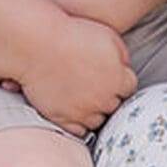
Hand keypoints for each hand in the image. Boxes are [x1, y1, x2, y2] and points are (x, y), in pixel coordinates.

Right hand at [15, 13, 136, 136]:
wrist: (37, 44)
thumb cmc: (71, 35)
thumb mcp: (107, 36)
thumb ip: (122, 55)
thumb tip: (125, 69)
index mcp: (117, 78)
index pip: (129, 87)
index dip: (119, 80)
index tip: (110, 75)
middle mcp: (103, 99)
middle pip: (114, 105)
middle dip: (107, 95)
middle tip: (95, 84)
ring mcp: (82, 111)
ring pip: (97, 120)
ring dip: (94, 111)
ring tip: (84, 97)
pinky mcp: (62, 118)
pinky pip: (78, 131)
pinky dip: (78, 123)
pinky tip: (74, 110)